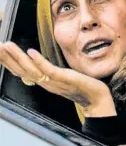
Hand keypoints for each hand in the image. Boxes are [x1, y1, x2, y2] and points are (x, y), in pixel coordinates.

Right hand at [0, 41, 115, 116]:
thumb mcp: (60, 77)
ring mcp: (53, 81)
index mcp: (43, 81)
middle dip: (6, 58)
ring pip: (31, 69)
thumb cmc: (81, 86)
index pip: (20, 71)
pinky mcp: (64, 79)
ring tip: (6, 45)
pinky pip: (49, 70)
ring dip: (17, 57)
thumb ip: (48, 72)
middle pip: (20, 70)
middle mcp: (45, 82)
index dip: (8, 61)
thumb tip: (38, 63)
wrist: (97, 99)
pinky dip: (39, 61)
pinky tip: (31, 52)